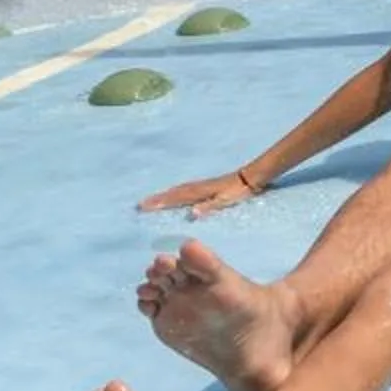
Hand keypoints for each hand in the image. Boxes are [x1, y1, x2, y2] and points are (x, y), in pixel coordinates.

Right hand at [138, 170, 257, 216]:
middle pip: (172, 193)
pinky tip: (173, 195)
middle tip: (139, 205)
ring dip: (163, 195)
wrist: (250, 177)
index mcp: (198, 192)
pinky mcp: (205, 186)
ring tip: (151, 200)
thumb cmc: (238, 192)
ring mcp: (200, 185)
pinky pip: (184, 189)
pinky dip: (174, 192)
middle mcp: (196, 187)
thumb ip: (209, 207)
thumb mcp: (225, 201)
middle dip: (156, 199)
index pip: (174, 198)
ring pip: (177, 190)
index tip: (143, 207)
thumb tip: (191, 213)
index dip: (159, 203)